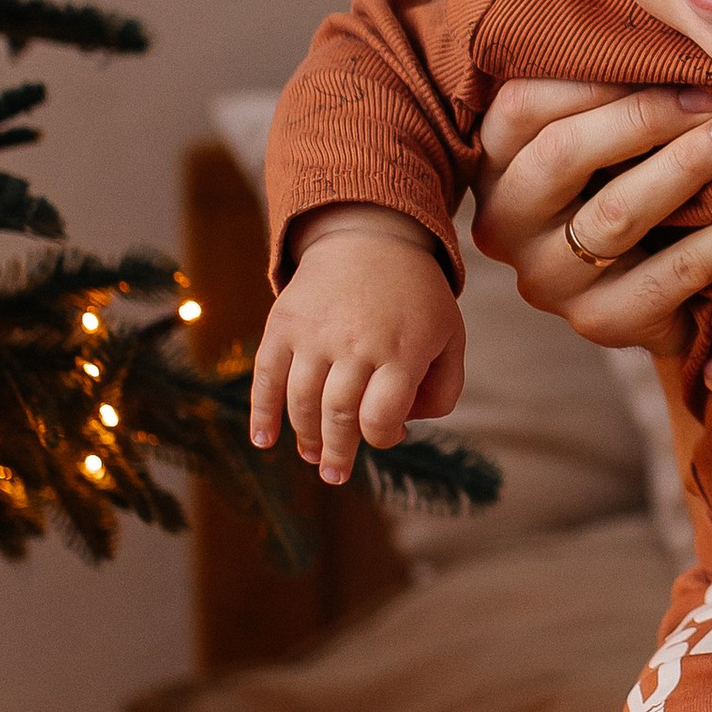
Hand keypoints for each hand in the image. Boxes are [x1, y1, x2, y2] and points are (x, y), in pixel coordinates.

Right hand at [249, 206, 466, 484]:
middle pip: (338, 415)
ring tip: (313, 455)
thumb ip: (443, 389)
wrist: (371, 237)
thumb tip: (404, 427)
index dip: (382, 438)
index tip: (385, 435)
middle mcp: (356, 343)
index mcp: (402, 351)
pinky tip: (262, 441)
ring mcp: (315, 333)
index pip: (382, 416)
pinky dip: (261, 413)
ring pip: (301, 401)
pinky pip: (266, 375)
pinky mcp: (284, 323)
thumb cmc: (416, 298)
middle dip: (337, 453)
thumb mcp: (450, 337)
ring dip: (304, 437)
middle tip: (335, 475)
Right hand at [472, 77, 711, 354]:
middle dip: (650, 116)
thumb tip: (673, 31)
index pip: (525, 104)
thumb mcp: (606, 132)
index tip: (679, 62)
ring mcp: (548, 279)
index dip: (599, 77)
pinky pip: (664, 279)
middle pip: (564, 153)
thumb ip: (614, 86)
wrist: (657, 290)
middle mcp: (505, 222)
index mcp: (493, 161)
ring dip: (690, 167)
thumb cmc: (632, 179)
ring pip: (616, 214)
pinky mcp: (598, 321)